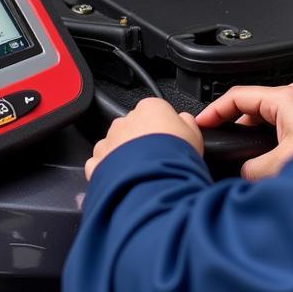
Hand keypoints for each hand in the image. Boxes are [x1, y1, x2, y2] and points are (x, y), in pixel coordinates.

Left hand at [85, 97, 203, 181]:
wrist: (156, 182)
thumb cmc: (177, 158)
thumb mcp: (195, 135)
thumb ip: (187, 122)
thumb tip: (184, 120)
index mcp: (149, 108)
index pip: (154, 111)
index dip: (162, 128)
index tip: (167, 140)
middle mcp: (125, 121)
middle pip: (132, 127)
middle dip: (140, 141)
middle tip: (156, 159)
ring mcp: (109, 141)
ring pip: (114, 145)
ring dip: (122, 155)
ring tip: (139, 173)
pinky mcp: (97, 162)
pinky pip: (99, 163)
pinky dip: (106, 171)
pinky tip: (121, 180)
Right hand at [195, 82, 292, 180]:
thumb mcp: (283, 165)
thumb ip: (254, 170)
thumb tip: (245, 175)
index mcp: (286, 98)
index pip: (236, 97)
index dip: (212, 112)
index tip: (199, 125)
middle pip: (251, 109)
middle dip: (235, 131)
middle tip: (221, 150)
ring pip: (268, 121)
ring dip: (256, 141)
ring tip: (246, 163)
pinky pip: (283, 129)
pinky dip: (272, 144)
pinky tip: (272, 165)